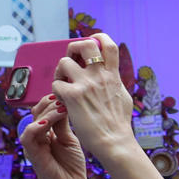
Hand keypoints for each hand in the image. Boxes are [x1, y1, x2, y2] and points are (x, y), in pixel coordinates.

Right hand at [21, 97, 91, 178]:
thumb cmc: (71, 167)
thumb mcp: (69, 140)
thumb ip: (63, 124)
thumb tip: (64, 102)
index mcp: (45, 132)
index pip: (43, 109)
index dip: (53, 99)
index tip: (67, 93)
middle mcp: (37, 137)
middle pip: (36, 112)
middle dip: (50, 102)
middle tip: (65, 98)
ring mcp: (33, 146)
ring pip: (32, 121)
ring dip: (47, 112)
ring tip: (62, 108)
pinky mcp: (33, 156)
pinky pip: (27, 137)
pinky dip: (36, 127)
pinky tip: (49, 122)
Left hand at [50, 34, 137, 161]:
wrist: (113, 141)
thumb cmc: (118, 124)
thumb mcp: (122, 96)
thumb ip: (114, 82)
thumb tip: (112, 74)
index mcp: (113, 75)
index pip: (109, 45)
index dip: (98, 38)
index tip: (92, 41)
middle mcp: (100, 76)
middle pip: (85, 44)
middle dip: (74, 47)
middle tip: (72, 59)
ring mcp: (86, 84)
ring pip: (64, 62)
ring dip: (60, 72)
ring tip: (64, 83)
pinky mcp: (73, 96)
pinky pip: (56, 84)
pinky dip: (57, 91)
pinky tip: (63, 100)